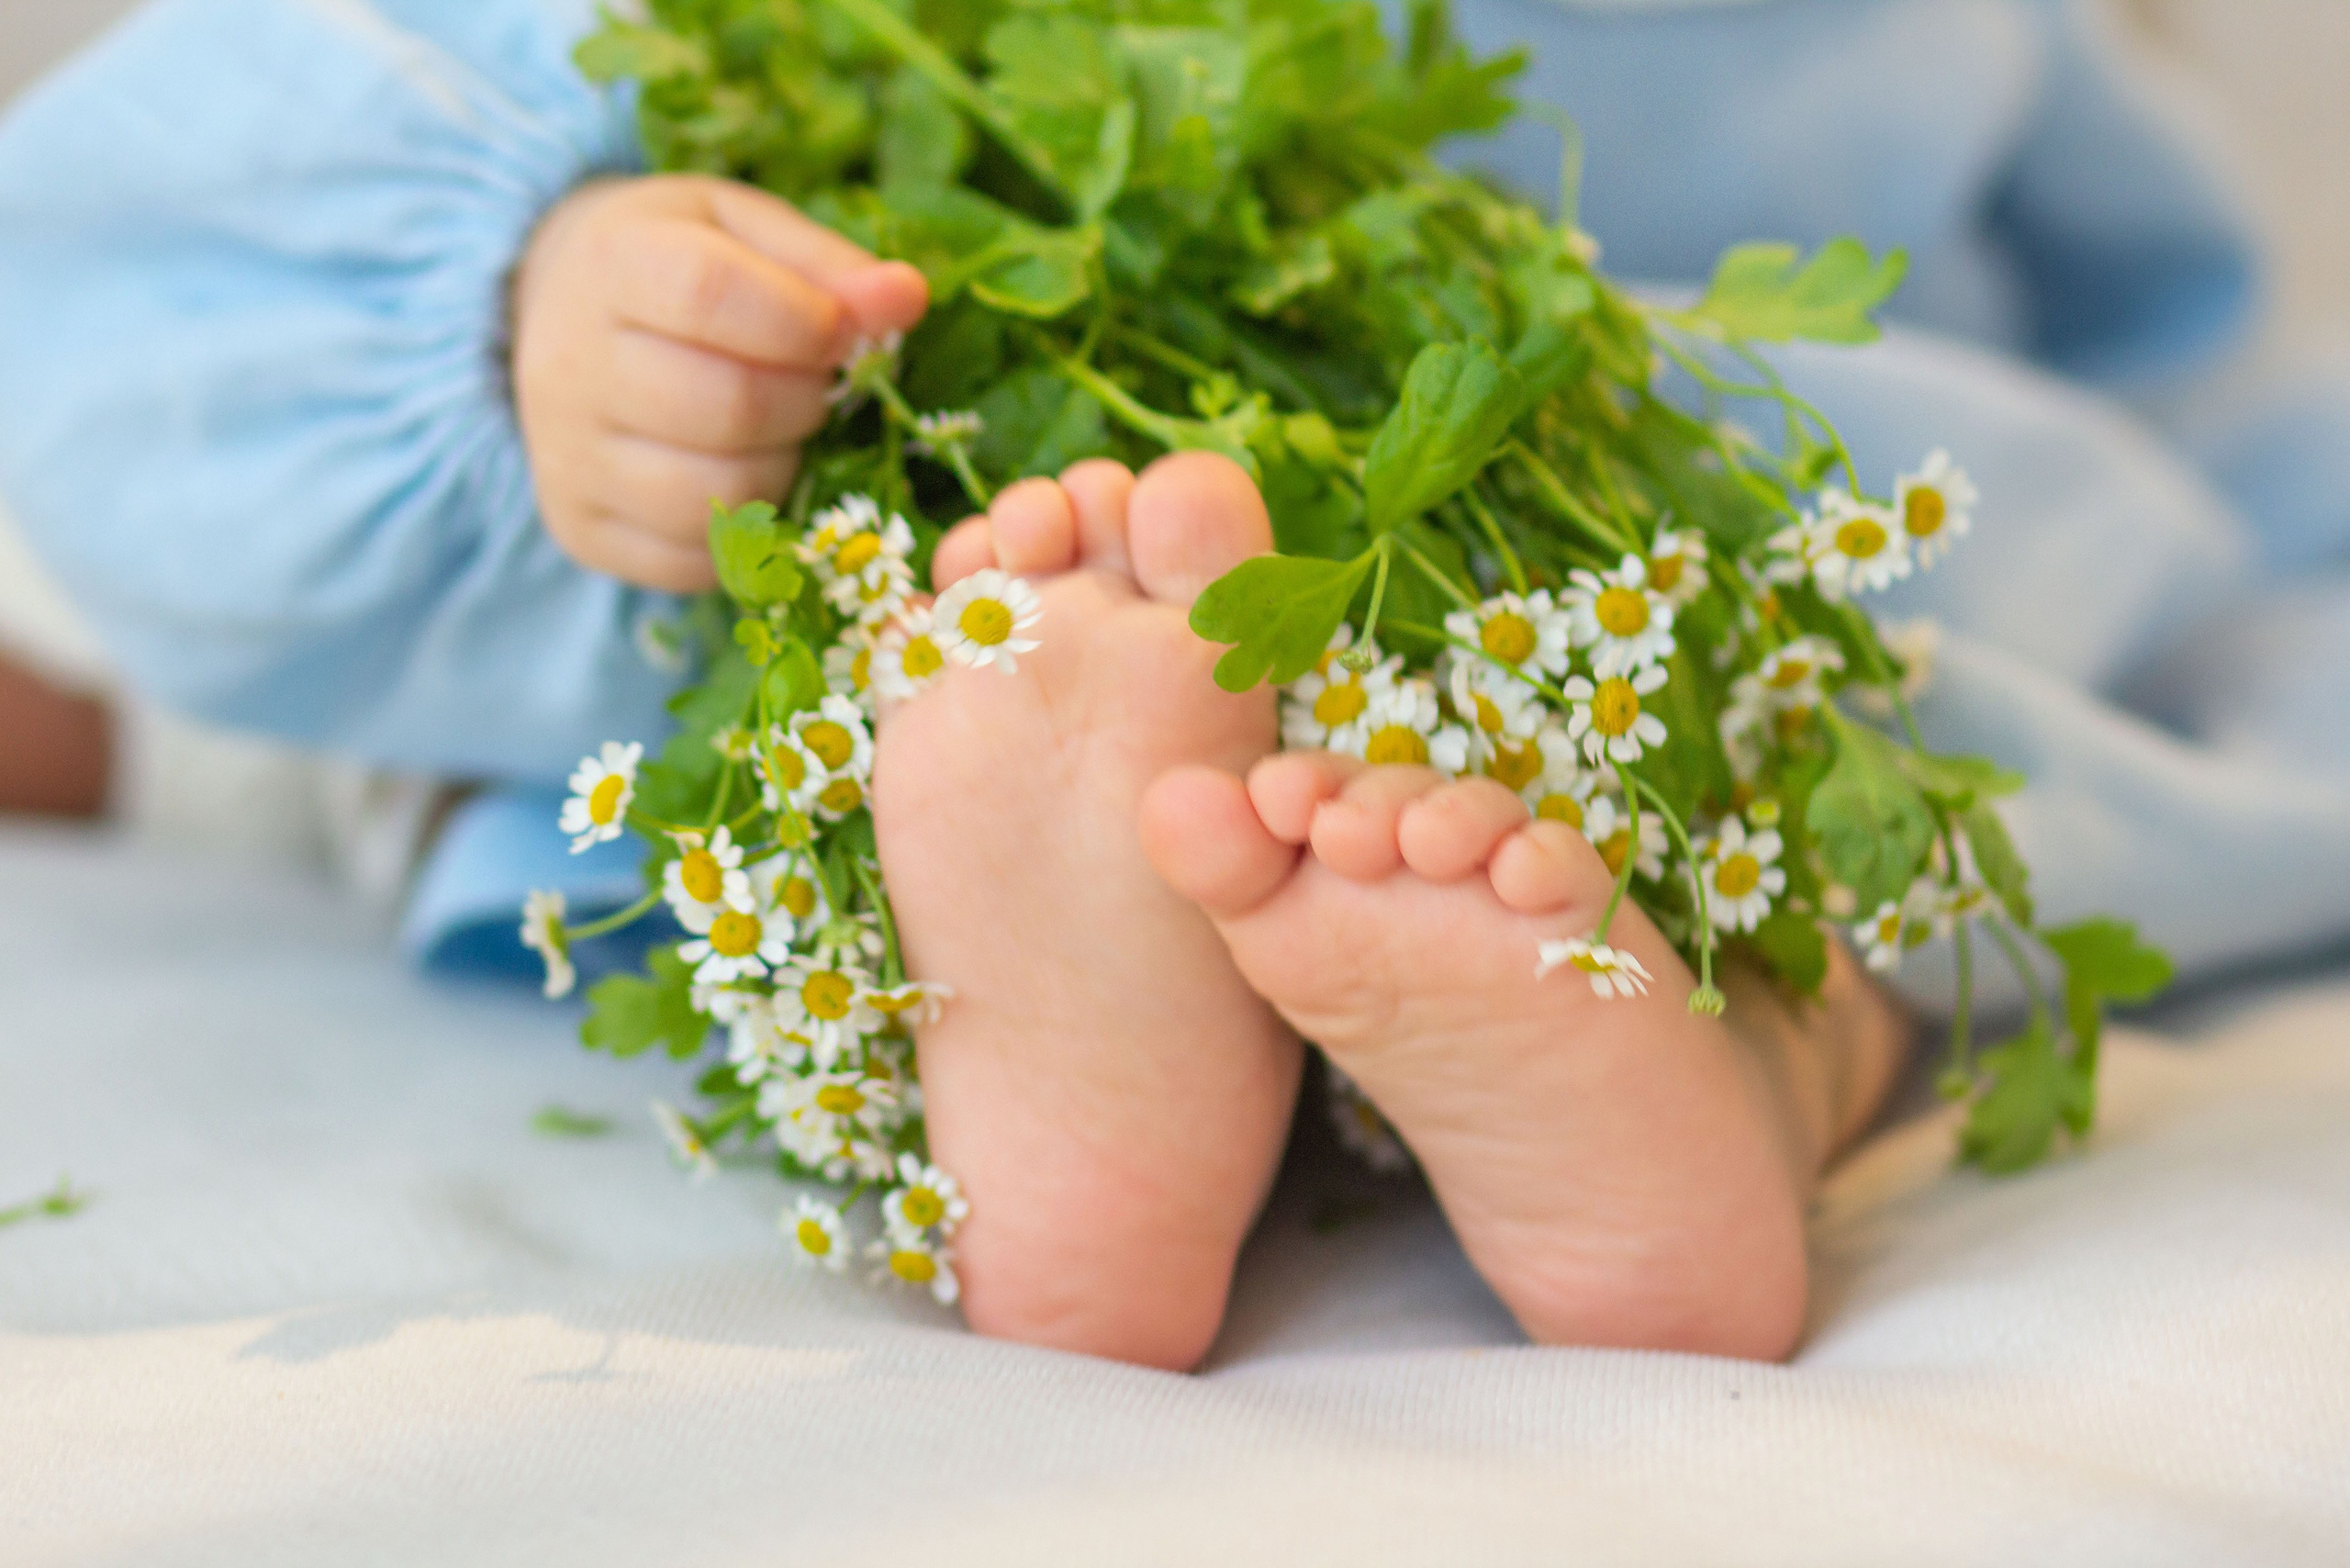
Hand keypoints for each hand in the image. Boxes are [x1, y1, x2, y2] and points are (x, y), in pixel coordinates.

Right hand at [512, 175, 928, 591]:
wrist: (551, 316)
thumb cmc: (675, 267)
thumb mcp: (744, 232)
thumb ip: (826, 266)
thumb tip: (905, 300)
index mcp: (609, 265)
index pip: (711, 295)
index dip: (806, 323)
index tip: (843, 333)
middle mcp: (568, 366)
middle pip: (727, 408)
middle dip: (806, 405)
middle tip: (816, 390)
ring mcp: (567, 459)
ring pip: (718, 499)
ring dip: (782, 473)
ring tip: (779, 437)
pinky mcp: (582, 530)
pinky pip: (695, 559)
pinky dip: (746, 533)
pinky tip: (744, 480)